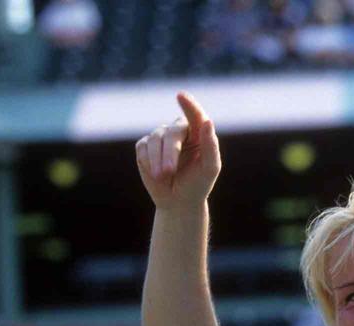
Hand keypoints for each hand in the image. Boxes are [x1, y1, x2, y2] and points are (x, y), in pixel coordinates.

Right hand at [134, 92, 221, 210]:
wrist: (178, 201)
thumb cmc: (198, 184)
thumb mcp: (209, 169)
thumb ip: (211, 146)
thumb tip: (208, 122)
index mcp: (198, 133)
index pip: (195, 115)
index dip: (188, 105)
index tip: (180, 96)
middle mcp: (179, 130)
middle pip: (171, 133)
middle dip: (170, 153)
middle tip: (169, 172)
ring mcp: (160, 136)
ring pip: (154, 140)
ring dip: (157, 160)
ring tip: (163, 177)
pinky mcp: (145, 145)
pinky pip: (142, 148)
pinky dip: (148, 162)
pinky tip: (155, 174)